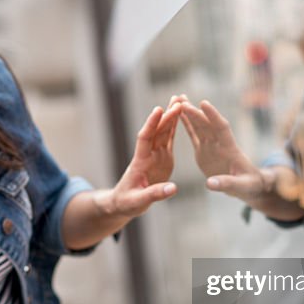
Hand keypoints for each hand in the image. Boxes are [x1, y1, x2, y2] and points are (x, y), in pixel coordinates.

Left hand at [100, 97, 181, 217]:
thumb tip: (174, 188)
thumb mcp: (139, 201)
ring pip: (164, 133)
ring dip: (171, 117)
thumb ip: (156, 194)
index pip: (145, 138)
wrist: (123, 203)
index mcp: (140, 162)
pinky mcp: (163, 159)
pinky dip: (174, 128)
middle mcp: (148, 155)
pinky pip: (169, 140)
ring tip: (181, 101)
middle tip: (178, 101)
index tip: (159, 110)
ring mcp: (156, 156)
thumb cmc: (127, 202)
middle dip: (166, 116)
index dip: (151, 124)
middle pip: (157, 132)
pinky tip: (180, 116)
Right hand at [179, 99, 256, 178]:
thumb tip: (209, 183)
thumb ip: (226, 184)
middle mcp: (219, 143)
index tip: (203, 104)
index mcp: (230, 149)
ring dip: (189, 113)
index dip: (213, 116)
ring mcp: (211, 146)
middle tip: (182, 102)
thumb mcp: (241, 186)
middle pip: (207, 125)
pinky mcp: (204, 151)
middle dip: (195, 113)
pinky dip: (186, 124)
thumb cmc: (249, 184)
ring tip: (178, 99)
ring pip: (199, 126)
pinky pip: (194, 135)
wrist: (248, 184)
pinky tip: (178, 114)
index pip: (221, 128)